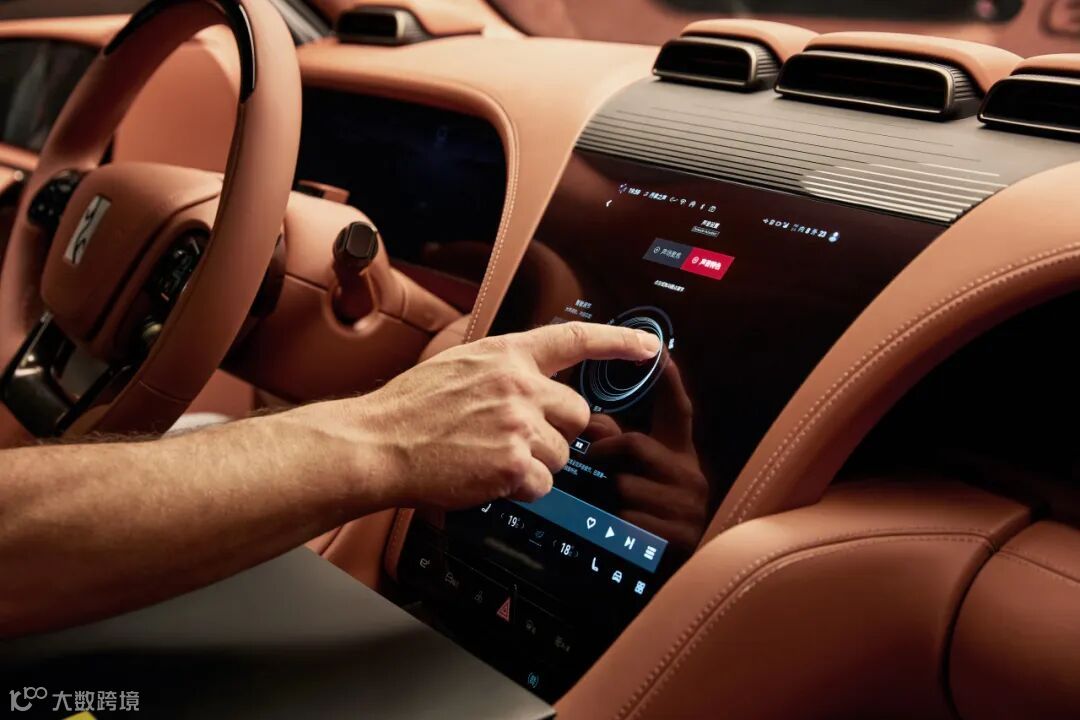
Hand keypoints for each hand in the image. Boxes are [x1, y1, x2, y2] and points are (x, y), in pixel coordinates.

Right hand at [305, 322, 660, 509]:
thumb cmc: (408, 409)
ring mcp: (517, 424)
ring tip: (490, 457)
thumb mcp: (457, 365)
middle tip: (517, 439)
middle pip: (578, 414)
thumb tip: (530, 379)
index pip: (573, 339)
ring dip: (535, 464)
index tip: (649, 347)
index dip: (617, 343)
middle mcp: (519, 385)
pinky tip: (487, 477)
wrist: (378, 444)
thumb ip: (501, 369)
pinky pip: (543, 485)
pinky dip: (520, 489)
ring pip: (562, 455)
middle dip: (557, 432)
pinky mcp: (512, 464)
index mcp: (506, 355)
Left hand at [584, 360, 708, 556]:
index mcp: (680, 454)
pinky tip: (623, 534)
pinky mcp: (681, 535)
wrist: (673, 577)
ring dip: (608, 498)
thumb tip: (592, 423)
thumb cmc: (645, 517)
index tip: (659, 349)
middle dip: (606, 454)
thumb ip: (615, 443)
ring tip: (614, 511)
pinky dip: (617, 525)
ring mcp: (690, 506)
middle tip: (592, 462)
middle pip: (634, 445)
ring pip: (625, 485)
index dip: (668, 378)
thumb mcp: (633, 475)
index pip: (677, 408)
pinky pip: (630, 518)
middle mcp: (691, 474)